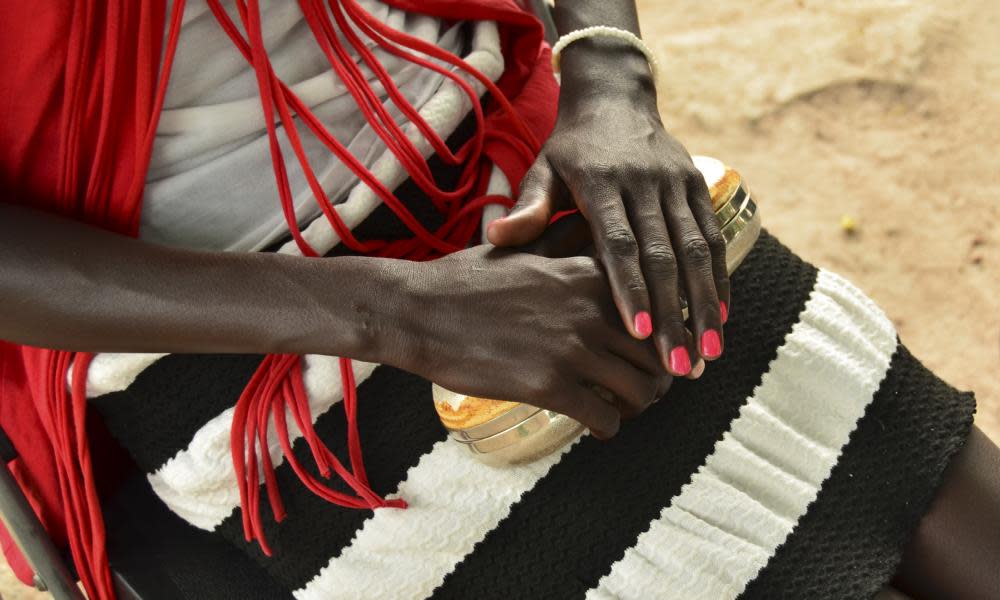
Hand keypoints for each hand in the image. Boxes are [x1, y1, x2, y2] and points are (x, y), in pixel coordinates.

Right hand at [389, 245, 671, 437]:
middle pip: (657, 352)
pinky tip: (596, 426)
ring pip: (641, 389)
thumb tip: (588, 229)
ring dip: (638, 405)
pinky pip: (605, 417)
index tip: (663, 348)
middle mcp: (590, 309)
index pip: (655, 306)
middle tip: (648, 388)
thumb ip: (563, 244)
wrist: (418, 310)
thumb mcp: (522, 248)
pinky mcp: (549, 386)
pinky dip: (607, 427)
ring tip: (623, 408)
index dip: (666, 332)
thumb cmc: (465, 279)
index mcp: (588, 274)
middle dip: (659, 375)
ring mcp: (572, 349)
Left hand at [488, 46, 728, 377]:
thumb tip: (497, 237)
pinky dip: (720, 278)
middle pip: (664, 256)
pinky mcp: (698, 183)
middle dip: (675, 315)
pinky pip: (714, 236)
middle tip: (678, 367)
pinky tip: (722, 317)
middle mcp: (644, 183)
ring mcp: (675, 183)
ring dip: (705, 305)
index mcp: (600, 183)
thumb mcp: (544, 168)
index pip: (618, 243)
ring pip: (697, 250)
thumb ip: (529, 206)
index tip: (639, 334)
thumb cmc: (571, 147)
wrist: (615, 96)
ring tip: (708, 355)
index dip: (630, 288)